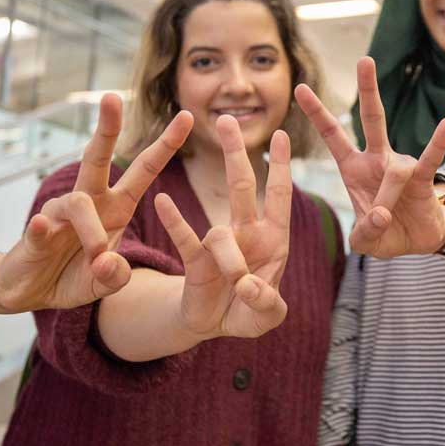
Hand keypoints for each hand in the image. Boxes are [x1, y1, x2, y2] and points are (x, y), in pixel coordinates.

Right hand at [0, 93, 193, 311]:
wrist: (30, 291)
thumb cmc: (74, 277)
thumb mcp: (104, 283)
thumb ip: (115, 276)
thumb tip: (107, 261)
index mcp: (116, 207)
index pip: (144, 170)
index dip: (165, 144)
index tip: (187, 115)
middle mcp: (89, 201)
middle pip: (98, 158)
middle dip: (107, 128)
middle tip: (112, 97)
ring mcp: (59, 213)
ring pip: (78, 202)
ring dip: (92, 231)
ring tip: (98, 256)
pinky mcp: (34, 232)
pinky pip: (41, 224)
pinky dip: (44, 227)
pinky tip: (44, 227)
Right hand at [155, 117, 291, 338]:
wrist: (216, 325)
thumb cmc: (250, 311)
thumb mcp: (269, 315)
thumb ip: (267, 303)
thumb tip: (246, 287)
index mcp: (273, 238)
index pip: (279, 194)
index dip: (281, 165)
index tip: (281, 133)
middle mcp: (246, 233)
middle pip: (242, 186)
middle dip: (236, 153)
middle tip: (226, 120)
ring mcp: (219, 244)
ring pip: (221, 234)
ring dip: (231, 262)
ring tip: (238, 286)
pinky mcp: (194, 260)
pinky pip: (185, 237)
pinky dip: (175, 220)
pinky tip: (162, 201)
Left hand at [295, 57, 444, 257]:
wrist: (420, 239)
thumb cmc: (386, 232)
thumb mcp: (365, 240)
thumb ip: (365, 232)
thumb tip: (382, 215)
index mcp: (354, 169)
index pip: (333, 135)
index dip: (317, 113)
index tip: (299, 88)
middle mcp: (377, 160)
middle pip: (371, 119)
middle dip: (368, 90)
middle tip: (365, 60)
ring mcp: (401, 165)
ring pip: (394, 169)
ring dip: (388, 194)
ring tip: (386, 217)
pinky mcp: (424, 177)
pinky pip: (431, 159)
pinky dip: (437, 143)